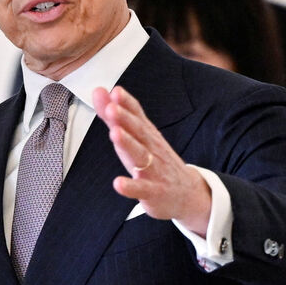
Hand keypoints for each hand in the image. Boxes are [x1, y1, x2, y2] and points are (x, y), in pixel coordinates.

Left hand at [92, 85, 211, 236]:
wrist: (187, 193)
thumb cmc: (155, 161)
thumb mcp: (137, 138)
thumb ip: (115, 117)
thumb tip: (99, 91)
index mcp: (147, 135)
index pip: (137, 116)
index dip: (127, 104)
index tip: (115, 92)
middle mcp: (152, 149)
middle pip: (138, 132)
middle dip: (125, 119)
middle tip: (112, 108)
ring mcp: (154, 170)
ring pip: (140, 156)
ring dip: (127, 144)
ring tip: (114, 134)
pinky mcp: (153, 191)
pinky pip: (141, 189)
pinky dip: (130, 186)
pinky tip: (118, 183)